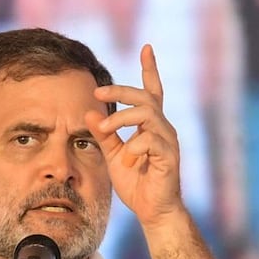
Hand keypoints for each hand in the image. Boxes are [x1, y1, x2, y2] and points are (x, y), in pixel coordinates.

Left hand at [85, 44, 185, 228]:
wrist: (153, 210)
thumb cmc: (136, 183)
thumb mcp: (113, 155)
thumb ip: (104, 134)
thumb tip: (89, 112)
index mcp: (151, 125)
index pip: (153, 91)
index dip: (150, 69)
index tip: (147, 47)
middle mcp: (163, 128)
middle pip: (145, 97)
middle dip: (121, 91)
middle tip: (97, 93)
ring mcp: (168, 141)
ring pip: (147, 114)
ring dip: (121, 118)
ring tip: (105, 129)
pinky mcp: (169, 156)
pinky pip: (150, 140)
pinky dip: (133, 148)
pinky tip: (126, 162)